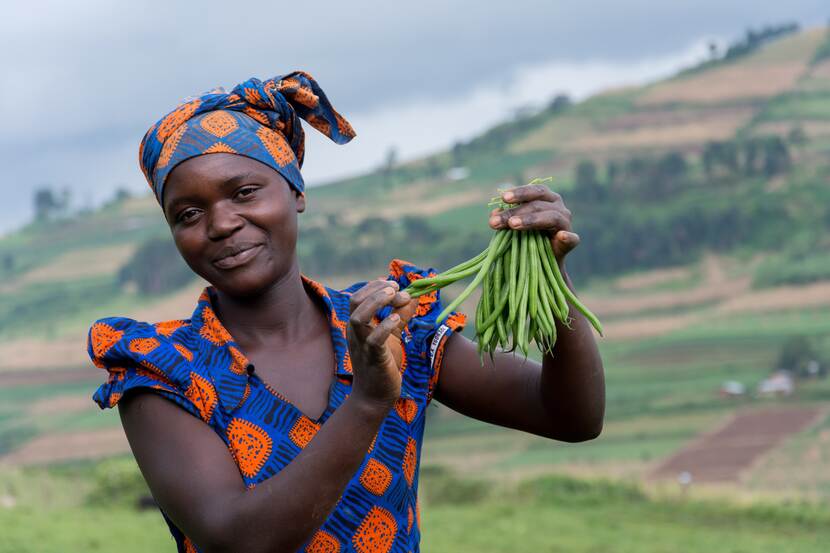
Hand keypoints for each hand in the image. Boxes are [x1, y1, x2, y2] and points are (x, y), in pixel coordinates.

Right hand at [347, 279, 413, 408]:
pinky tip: (396, 320)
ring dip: (377, 303)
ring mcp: (361, 345)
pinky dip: (384, 326)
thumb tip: (413, 295)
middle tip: (396, 288)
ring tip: (395, 297)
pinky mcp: (373, 359)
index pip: (358, 297)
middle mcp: (355, 333)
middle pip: (355, 301)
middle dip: (376, 290)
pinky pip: (373, 340)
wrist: (375, 396)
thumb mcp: (392, 335)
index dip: (375, 286)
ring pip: (358, 317)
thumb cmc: (382, 364)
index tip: (395, 285)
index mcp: (358, 326)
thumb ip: (400, 315)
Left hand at [488, 182, 579, 263]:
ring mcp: (566, 223)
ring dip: (531, 220)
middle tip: (496, 221)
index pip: (534, 191)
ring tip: (513, 224)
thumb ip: (505, 218)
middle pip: (538, 204)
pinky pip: (572, 238)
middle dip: (516, 211)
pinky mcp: (571, 241)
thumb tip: (494, 214)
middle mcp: (559, 207)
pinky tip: (561, 236)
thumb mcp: (514, 226)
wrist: (541, 262)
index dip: (520, 193)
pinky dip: (567, 237)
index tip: (503, 198)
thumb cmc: (526, 237)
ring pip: (551, 217)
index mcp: (546, 198)